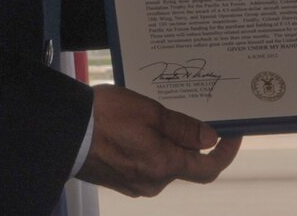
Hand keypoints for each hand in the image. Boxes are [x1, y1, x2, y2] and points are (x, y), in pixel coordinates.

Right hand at [78, 84, 241, 196]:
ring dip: (169, 143)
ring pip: (164, 163)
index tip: (233, 134)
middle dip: (192, 141)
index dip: (225, 152)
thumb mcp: (151, 112)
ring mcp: (134, 184)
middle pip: (185, 164)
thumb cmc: (106, 116)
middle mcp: (153, 183)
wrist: (64, 130)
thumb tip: (211, 139)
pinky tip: (138, 128)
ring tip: (158, 115)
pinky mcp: (119, 180)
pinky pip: (145, 165)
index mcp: (164, 166)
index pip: (208, 168)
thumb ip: (183, 128)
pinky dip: (151, 148)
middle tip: (192, 112)